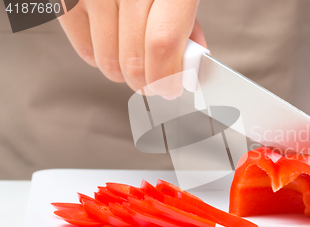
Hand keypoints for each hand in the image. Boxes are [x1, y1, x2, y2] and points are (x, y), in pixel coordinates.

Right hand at [58, 0, 205, 98]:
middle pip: (133, 59)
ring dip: (124, 74)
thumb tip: (191, 62)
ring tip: (133, 61)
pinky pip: (85, 49)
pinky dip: (100, 58)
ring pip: (108, 61)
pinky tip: (112, 45)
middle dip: (147, 82)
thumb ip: (187, 22)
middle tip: (154, 83)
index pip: (162, 44)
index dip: (166, 77)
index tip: (170, 88)